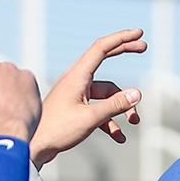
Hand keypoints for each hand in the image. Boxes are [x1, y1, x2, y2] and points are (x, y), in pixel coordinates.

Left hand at [29, 29, 146, 166]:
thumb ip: (115, 106)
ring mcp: (76, 93)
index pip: (101, 48)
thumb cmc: (57, 131)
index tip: (139, 33)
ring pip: (107, 92)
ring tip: (134, 123)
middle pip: (104, 59)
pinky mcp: (76, 107)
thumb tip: (137, 94)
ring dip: (122, 106)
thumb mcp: (91, 118)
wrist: (34, 147)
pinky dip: (110, 121)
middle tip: (144, 47)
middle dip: (124, 53)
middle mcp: (77, 80)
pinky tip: (119, 137)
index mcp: (77, 76)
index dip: (121, 38)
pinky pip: (99, 108)